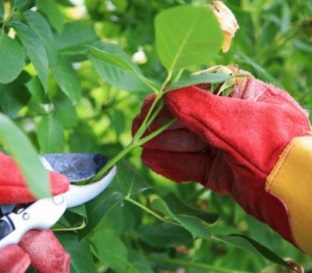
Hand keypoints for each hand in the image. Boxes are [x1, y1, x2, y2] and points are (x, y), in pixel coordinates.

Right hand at [132, 72, 310, 250]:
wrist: (300, 194)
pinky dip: (175, 165)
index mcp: (241, 96)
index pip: (196, 93)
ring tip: (140, 151)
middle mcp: (233, 119)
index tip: (145, 108)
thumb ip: (199, 108)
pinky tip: (154, 163)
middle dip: (161, 127)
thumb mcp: (234, 123)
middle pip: (189, 120)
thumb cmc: (274, 147)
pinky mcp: (224, 172)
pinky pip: (194, 166)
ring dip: (164, 147)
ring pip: (189, 145)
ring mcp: (228, 147)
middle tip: (136, 133)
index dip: (168, 101)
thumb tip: (168, 93)